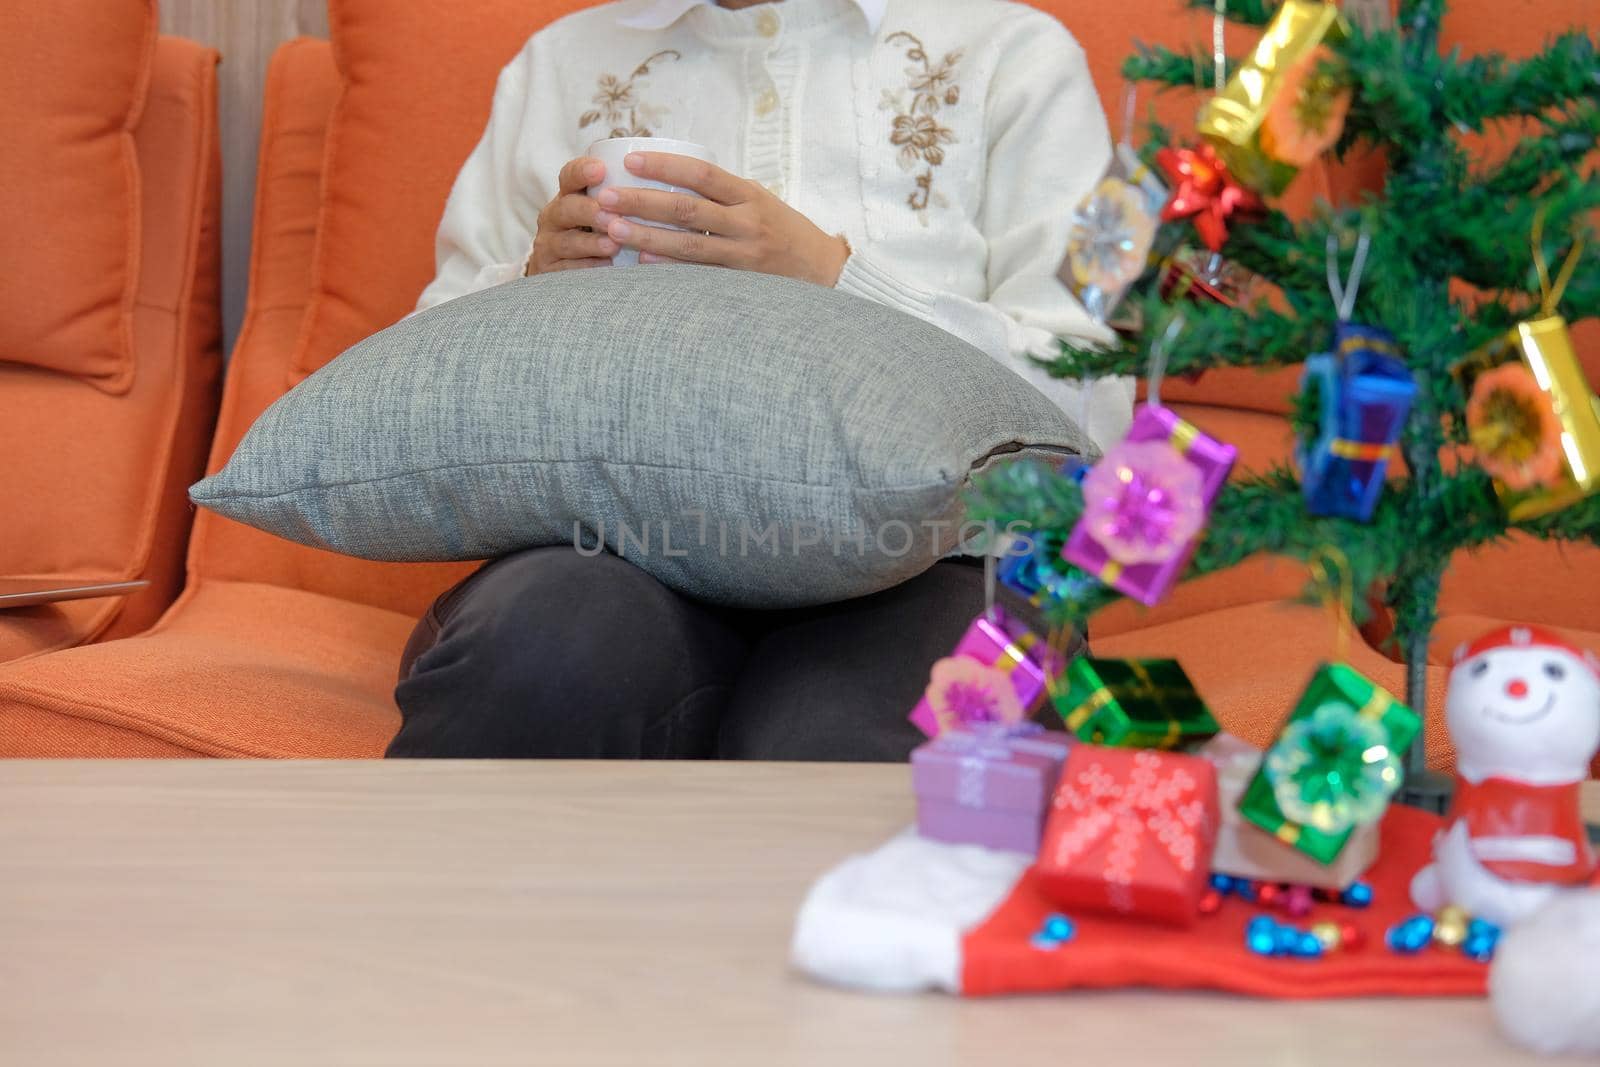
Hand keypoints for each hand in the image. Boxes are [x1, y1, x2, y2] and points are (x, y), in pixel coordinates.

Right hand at [526, 157, 619, 275]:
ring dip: (591, 243)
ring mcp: (549, 244)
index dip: (582, 171)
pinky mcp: (550, 270)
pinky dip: (587, 268)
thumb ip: (619, 199)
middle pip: (566, 208)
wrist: (560, 268)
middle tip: (611, 216)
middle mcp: (554, 216)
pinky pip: (566, 270)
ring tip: (613, 245)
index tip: (600, 170)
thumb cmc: (593, 232)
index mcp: (567, 196)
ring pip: (567, 242)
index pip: (569, 176)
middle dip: (589, 211)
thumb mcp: (600, 211)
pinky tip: (606, 267)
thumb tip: (661, 182)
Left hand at [593, 153, 849, 286]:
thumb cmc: (785, 233)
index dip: (665, 166)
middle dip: (642, 202)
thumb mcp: (760, 203)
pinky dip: (668, 269)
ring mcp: (744, 257)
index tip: (631, 160)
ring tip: (611, 228)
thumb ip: (722, 195)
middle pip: (687, 209)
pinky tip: (640, 264)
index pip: (702, 174)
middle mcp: (748, 223)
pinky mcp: (742, 285)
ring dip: (645, 237)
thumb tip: (667, 179)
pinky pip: (698, 276)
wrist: (826, 272)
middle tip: (605, 198)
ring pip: (688, 246)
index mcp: (751, 195)